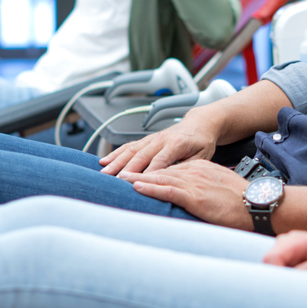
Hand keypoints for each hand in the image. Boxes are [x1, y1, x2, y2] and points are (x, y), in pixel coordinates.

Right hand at [99, 113, 221, 175]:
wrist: (199, 124)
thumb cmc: (201, 142)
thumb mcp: (202, 156)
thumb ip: (187, 167)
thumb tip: (173, 180)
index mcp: (176, 143)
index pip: (160, 161)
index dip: (148, 172)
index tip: (137, 184)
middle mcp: (161, 139)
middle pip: (141, 155)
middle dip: (126, 168)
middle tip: (114, 181)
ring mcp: (152, 138)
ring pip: (131, 150)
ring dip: (116, 161)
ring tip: (104, 172)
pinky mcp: (146, 139)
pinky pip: (128, 146)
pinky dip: (115, 153)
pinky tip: (104, 160)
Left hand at [121, 160, 250, 228]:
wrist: (258, 204)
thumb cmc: (243, 202)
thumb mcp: (220, 190)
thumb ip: (205, 190)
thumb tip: (197, 197)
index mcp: (200, 169)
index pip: (170, 169)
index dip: (150, 172)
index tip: (134, 174)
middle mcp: (194, 172)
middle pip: (159, 171)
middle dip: (137, 172)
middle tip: (117, 174)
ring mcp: (194, 183)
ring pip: (159, 178)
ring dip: (137, 179)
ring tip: (119, 179)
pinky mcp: (195, 196)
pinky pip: (167, 190)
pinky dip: (150, 188)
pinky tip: (137, 187)